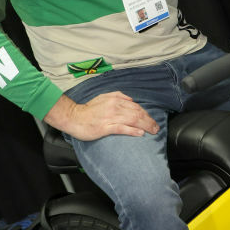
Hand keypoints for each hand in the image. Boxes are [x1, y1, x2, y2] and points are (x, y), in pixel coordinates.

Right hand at [44, 92, 159, 140]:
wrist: (73, 117)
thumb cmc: (88, 109)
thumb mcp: (104, 97)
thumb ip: (118, 96)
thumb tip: (132, 100)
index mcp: (115, 99)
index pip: (135, 106)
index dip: (146, 113)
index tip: (152, 120)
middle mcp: (114, 107)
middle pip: (137, 113)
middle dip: (149, 120)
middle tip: (156, 127)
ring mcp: (110, 117)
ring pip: (132, 120)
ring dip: (145, 126)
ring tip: (153, 131)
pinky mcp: (105, 128)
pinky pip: (122, 129)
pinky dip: (132, 131)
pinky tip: (140, 133)